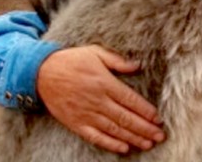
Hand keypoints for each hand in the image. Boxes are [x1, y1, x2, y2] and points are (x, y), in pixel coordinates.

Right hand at [36, 45, 164, 153]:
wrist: (41, 73)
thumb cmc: (71, 60)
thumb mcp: (95, 52)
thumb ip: (117, 61)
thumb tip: (137, 66)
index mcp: (104, 83)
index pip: (131, 100)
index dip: (146, 111)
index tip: (159, 119)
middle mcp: (97, 100)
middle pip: (126, 118)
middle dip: (145, 128)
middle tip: (160, 136)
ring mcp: (86, 114)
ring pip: (114, 130)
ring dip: (133, 138)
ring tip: (148, 144)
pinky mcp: (76, 123)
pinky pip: (96, 137)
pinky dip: (110, 144)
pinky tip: (124, 148)